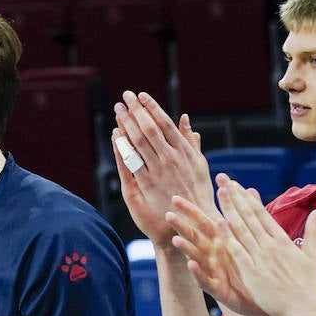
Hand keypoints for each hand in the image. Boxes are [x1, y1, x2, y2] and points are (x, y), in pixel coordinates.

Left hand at [112, 91, 216, 244]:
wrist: (193, 220)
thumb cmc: (198, 191)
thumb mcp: (199, 164)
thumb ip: (190, 141)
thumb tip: (184, 119)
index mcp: (184, 151)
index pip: (165, 123)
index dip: (152, 108)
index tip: (141, 96)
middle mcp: (171, 158)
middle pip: (149, 129)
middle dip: (136, 111)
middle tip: (125, 97)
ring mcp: (158, 171)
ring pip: (139, 142)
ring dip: (127, 124)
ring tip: (118, 110)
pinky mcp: (147, 184)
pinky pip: (132, 161)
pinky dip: (123, 146)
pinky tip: (116, 134)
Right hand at [165, 195, 258, 315]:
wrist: (261, 298)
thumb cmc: (251, 268)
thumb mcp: (248, 239)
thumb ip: (246, 214)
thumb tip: (247, 188)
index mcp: (220, 241)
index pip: (202, 221)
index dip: (190, 210)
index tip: (175, 197)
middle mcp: (212, 255)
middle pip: (195, 237)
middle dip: (182, 226)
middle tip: (167, 214)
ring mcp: (213, 272)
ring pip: (197, 258)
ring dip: (186, 249)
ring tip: (176, 239)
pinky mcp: (217, 289)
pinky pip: (206, 281)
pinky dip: (198, 273)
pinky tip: (191, 265)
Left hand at [213, 175, 315, 315]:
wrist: (307, 309)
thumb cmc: (308, 285)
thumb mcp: (312, 255)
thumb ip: (313, 232)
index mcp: (283, 240)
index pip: (261, 213)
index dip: (247, 197)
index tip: (236, 184)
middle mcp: (271, 245)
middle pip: (249, 215)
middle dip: (234, 196)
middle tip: (222, 178)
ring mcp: (262, 258)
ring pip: (242, 229)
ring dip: (229, 209)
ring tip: (218, 192)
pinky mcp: (254, 273)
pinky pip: (239, 251)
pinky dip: (229, 237)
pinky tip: (220, 223)